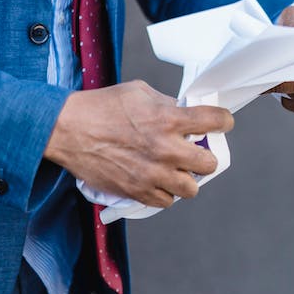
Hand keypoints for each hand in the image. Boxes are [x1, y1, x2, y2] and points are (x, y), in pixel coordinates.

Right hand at [43, 79, 233, 208]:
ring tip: (174, 170)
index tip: (222, 122)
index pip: (214, 120)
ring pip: (190, 189)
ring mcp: (153, 174)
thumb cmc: (102, 106)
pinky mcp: (137, 192)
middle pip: (209, 163)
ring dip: (185, 179)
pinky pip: (166, 202)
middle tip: (195, 152)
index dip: (223, 121)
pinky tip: (156, 180)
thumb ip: (166, 103)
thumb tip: (183, 111)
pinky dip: (164, 193)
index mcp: (168, 119)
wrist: (70, 129)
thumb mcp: (139, 92)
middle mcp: (165, 149)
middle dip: (205, 156)